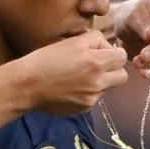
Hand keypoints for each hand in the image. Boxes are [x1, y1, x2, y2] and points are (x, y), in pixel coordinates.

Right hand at [13, 30, 127, 115]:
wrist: (26, 85)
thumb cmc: (45, 60)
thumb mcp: (71, 42)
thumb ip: (94, 40)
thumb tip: (106, 47)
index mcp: (96, 62)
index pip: (122, 57)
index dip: (113, 52)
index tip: (102, 52)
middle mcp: (97, 82)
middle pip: (122, 76)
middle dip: (113, 69)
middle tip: (98, 65)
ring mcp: (91, 98)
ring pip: (108, 87)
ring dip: (99, 81)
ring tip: (79, 76)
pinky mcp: (83, 108)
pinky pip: (94, 98)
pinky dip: (86, 92)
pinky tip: (70, 87)